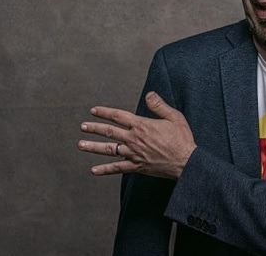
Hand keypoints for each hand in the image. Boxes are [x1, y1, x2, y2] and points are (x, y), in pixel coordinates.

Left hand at [77, 91, 196, 179]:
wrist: (185, 162)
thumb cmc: (181, 139)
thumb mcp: (174, 117)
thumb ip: (159, 105)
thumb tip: (149, 94)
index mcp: (141, 125)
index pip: (118, 116)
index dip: (105, 112)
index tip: (94, 111)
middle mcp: (134, 139)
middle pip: (110, 132)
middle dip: (94, 128)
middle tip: (83, 126)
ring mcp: (134, 154)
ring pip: (109, 149)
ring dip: (93, 147)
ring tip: (80, 145)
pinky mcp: (137, 166)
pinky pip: (117, 168)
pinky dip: (105, 170)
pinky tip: (93, 170)